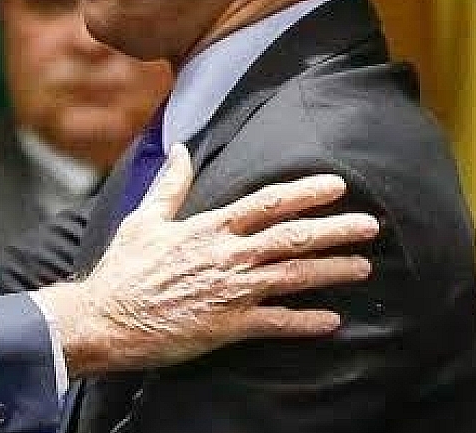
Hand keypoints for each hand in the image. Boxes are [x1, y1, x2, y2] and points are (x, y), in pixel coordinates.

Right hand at [34, 143, 378, 376]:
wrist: (104, 318)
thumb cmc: (123, 270)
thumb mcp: (143, 219)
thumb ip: (170, 186)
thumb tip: (180, 149)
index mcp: (208, 227)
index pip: (267, 202)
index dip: (305, 192)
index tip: (337, 185)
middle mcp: (226, 255)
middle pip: (292, 237)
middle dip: (336, 229)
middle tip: (371, 225)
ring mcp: (230, 291)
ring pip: (294, 277)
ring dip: (332, 271)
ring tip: (363, 268)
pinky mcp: (227, 326)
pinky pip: (277, 323)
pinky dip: (306, 322)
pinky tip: (332, 320)